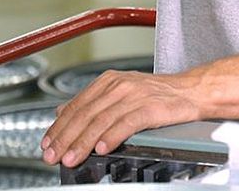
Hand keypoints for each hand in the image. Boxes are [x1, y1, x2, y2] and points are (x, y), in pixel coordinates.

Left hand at [40, 70, 203, 167]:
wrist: (191, 91)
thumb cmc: (157, 94)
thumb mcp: (120, 90)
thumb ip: (92, 101)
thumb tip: (62, 111)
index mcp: (108, 81)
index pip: (76, 105)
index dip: (59, 126)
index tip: (47, 143)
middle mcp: (118, 86)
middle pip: (85, 114)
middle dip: (65, 137)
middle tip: (53, 155)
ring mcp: (134, 96)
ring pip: (101, 121)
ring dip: (83, 142)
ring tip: (72, 157)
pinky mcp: (150, 108)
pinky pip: (126, 123)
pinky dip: (111, 137)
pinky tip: (101, 148)